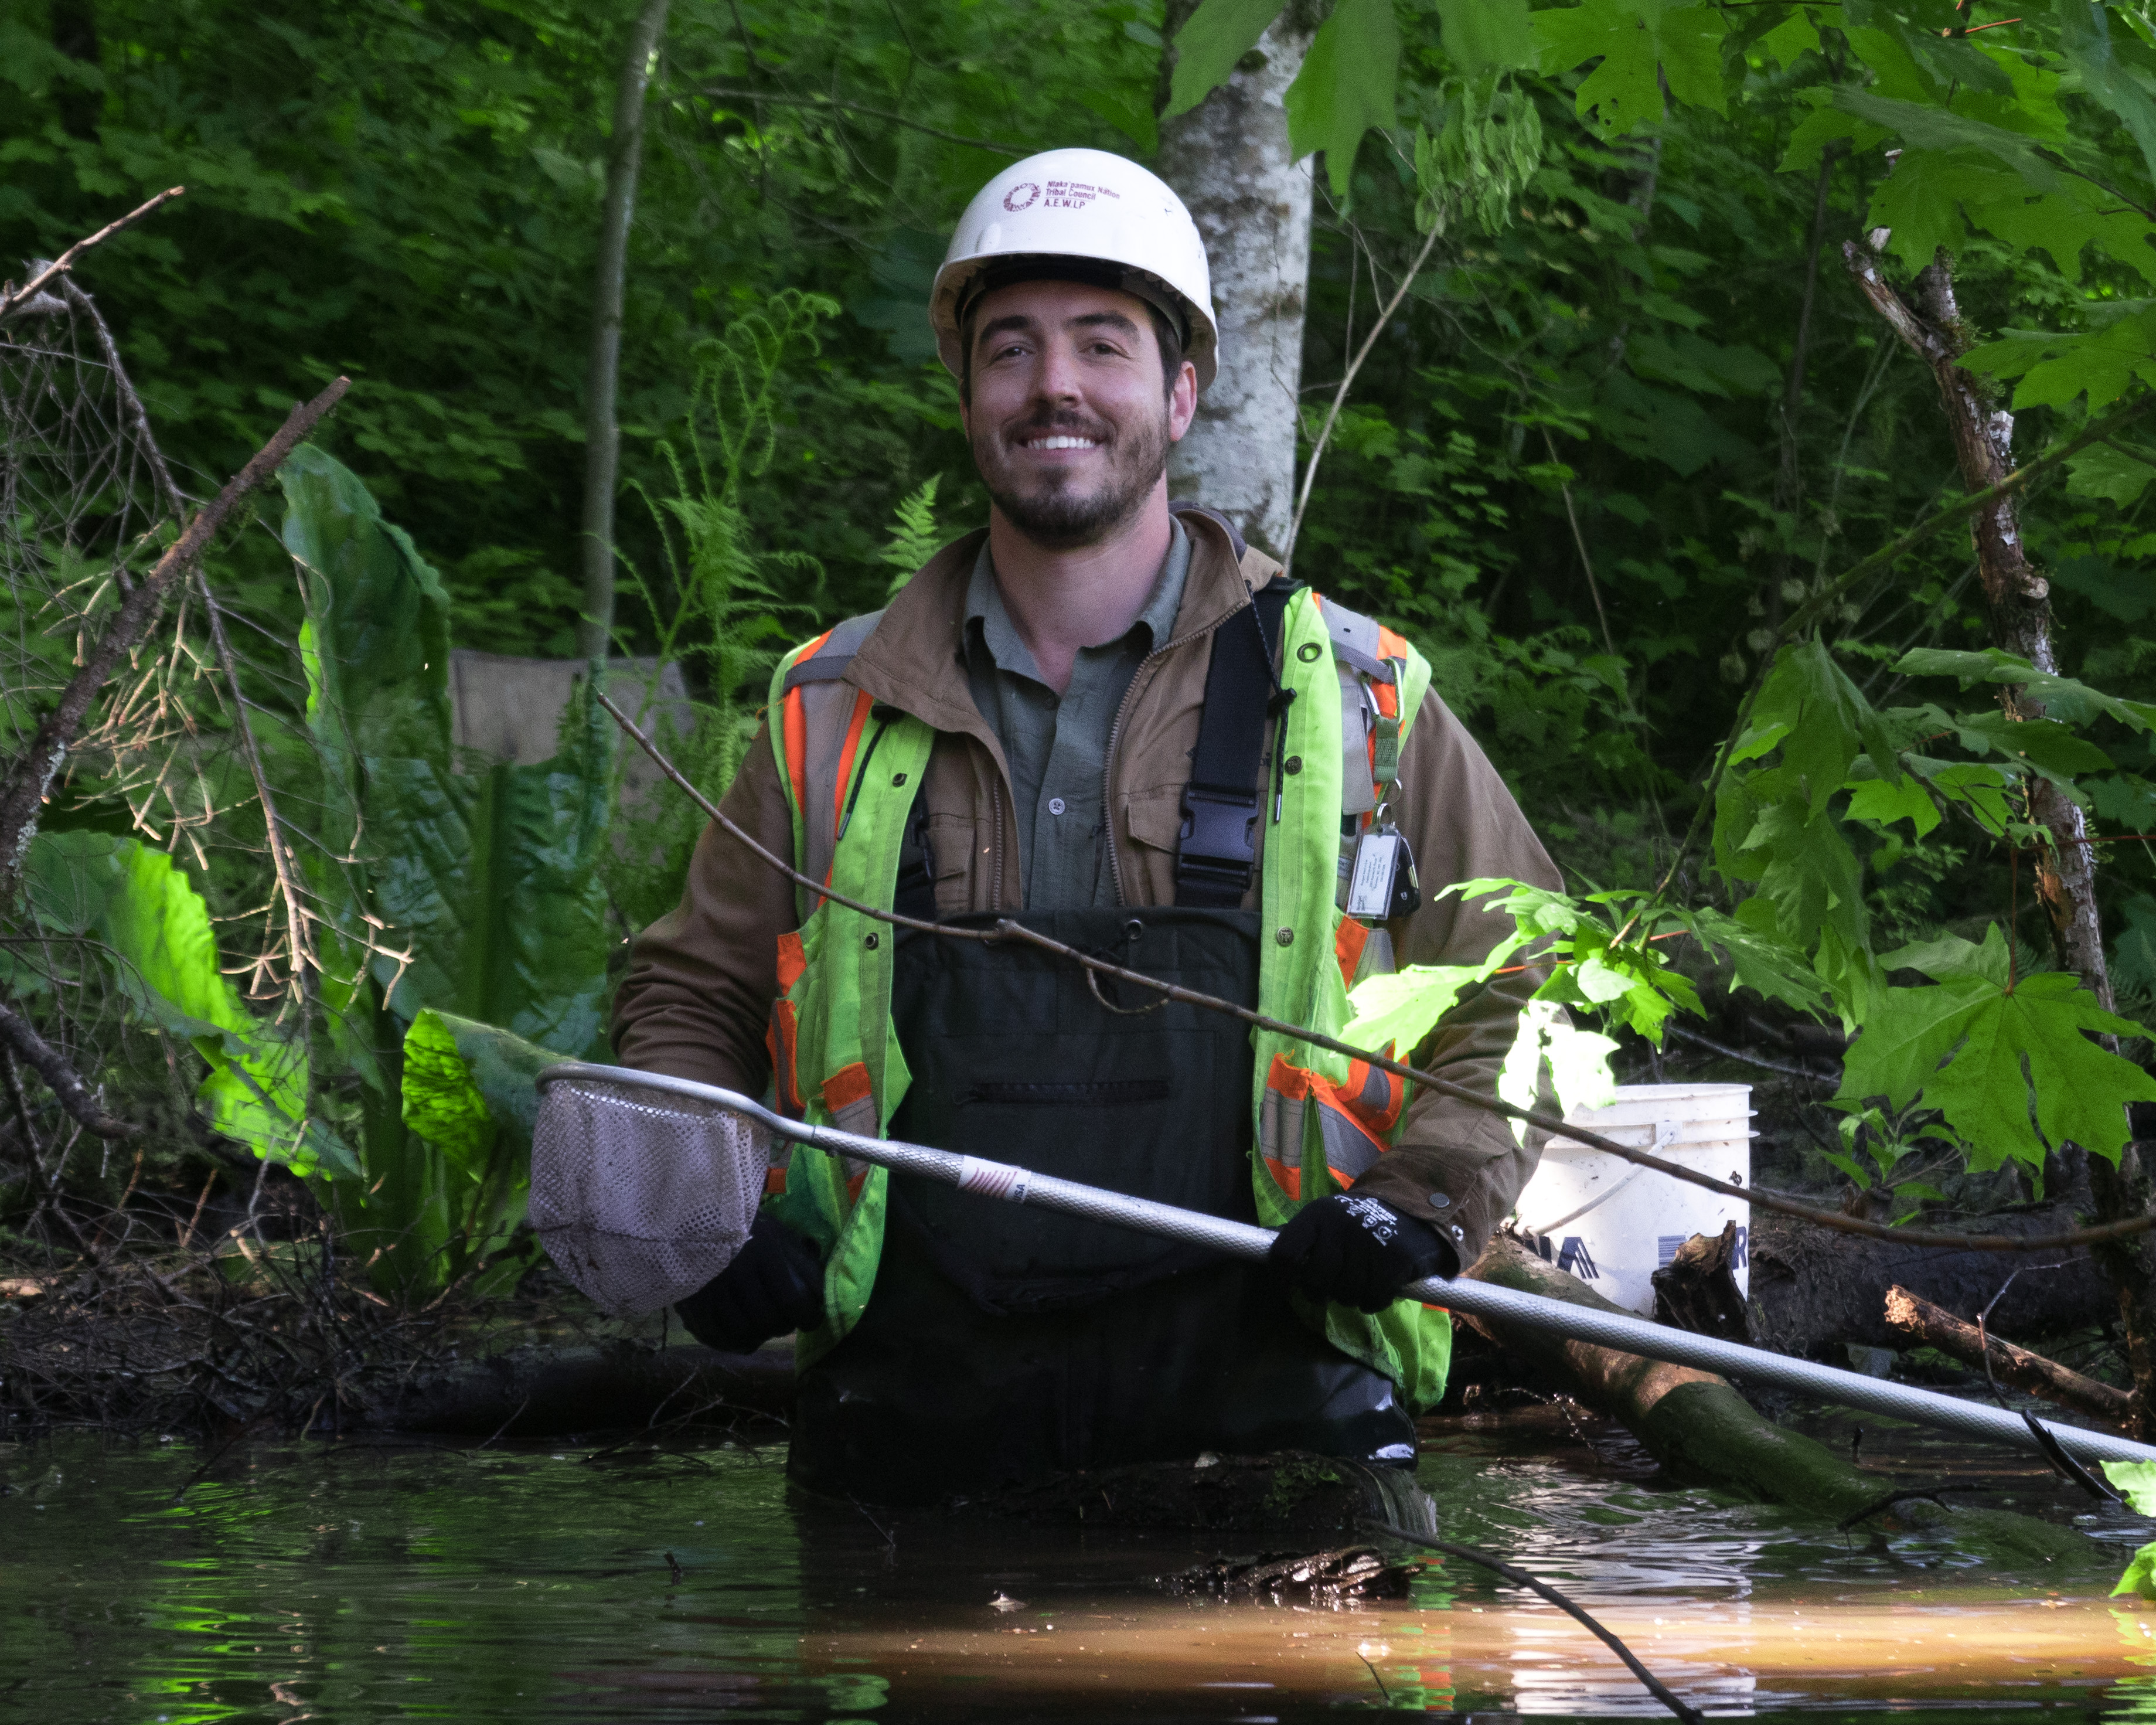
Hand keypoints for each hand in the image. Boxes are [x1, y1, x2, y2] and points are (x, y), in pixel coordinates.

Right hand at [674, 1210, 823, 1351]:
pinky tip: (738, 1336)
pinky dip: (730, 1342)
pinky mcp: (693, 1301)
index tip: (809, 1320)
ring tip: (761, 1328)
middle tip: (782, 1321)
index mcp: (767, 1252)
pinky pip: (715, 1336)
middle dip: (782, 1326)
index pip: (795, 1300)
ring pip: (743, 1332)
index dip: (808, 1318)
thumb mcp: (782, 1237)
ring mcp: (713, 1288)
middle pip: (768, 1320)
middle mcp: (739, 1271)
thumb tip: (820, 1298)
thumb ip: (803, 1265)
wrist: (697, 1218)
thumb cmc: (749, 1229)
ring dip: (757, 1336)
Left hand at [1268, 1193, 1455, 1312]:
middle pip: (1316, 1281)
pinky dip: (1374, 1301)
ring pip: (1344, 1294)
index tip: (1288, 1287)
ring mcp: (1367, 1243)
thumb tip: (1259, 1244)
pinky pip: (1372, 1299)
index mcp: (1317, 1216)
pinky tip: (1379, 1288)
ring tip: (1359, 1282)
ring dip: (1351, 1296)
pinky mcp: (1394, 1260)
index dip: (1281, 1277)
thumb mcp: (1328, 1219)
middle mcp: (1339, 1227)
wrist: (1414, 1209)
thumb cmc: (1361, 1221)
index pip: (1284, 1252)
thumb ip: (1301, 1236)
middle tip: (1331, 1287)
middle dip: (1321, 1292)